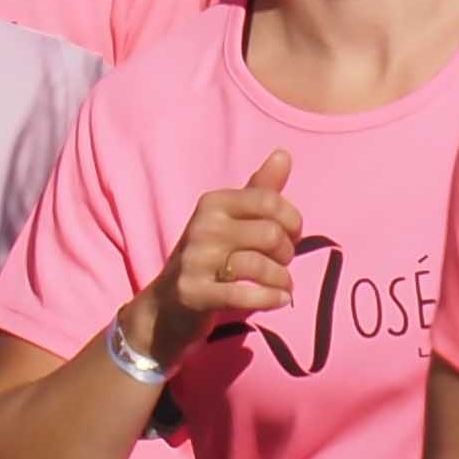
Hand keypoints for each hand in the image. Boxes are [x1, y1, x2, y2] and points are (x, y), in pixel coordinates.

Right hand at [142, 150, 302, 362]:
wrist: (166, 305)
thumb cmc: (209, 258)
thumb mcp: (230, 220)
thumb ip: (260, 190)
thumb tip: (284, 154)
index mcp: (213, 203)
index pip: (269, 201)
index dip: (292, 220)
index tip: (292, 235)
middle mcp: (202, 227)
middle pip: (270, 234)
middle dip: (286, 253)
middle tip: (281, 264)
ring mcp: (195, 260)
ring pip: (260, 265)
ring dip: (282, 280)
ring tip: (282, 285)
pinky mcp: (193, 293)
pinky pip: (244, 295)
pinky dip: (271, 299)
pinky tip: (280, 300)